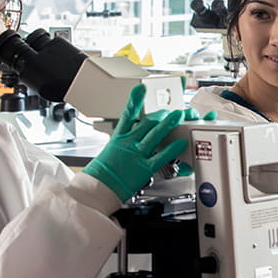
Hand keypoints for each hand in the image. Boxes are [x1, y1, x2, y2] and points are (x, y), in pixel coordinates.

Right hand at [82, 84, 190, 201]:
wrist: (96, 189)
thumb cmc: (103, 174)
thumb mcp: (111, 152)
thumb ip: (123, 143)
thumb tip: (131, 137)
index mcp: (119, 138)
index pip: (128, 114)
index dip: (135, 100)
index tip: (142, 88)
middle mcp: (128, 144)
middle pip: (147, 122)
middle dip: (161, 114)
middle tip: (171, 107)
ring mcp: (136, 155)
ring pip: (155, 135)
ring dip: (169, 124)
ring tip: (180, 115)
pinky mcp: (143, 169)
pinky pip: (160, 157)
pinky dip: (171, 150)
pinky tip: (181, 143)